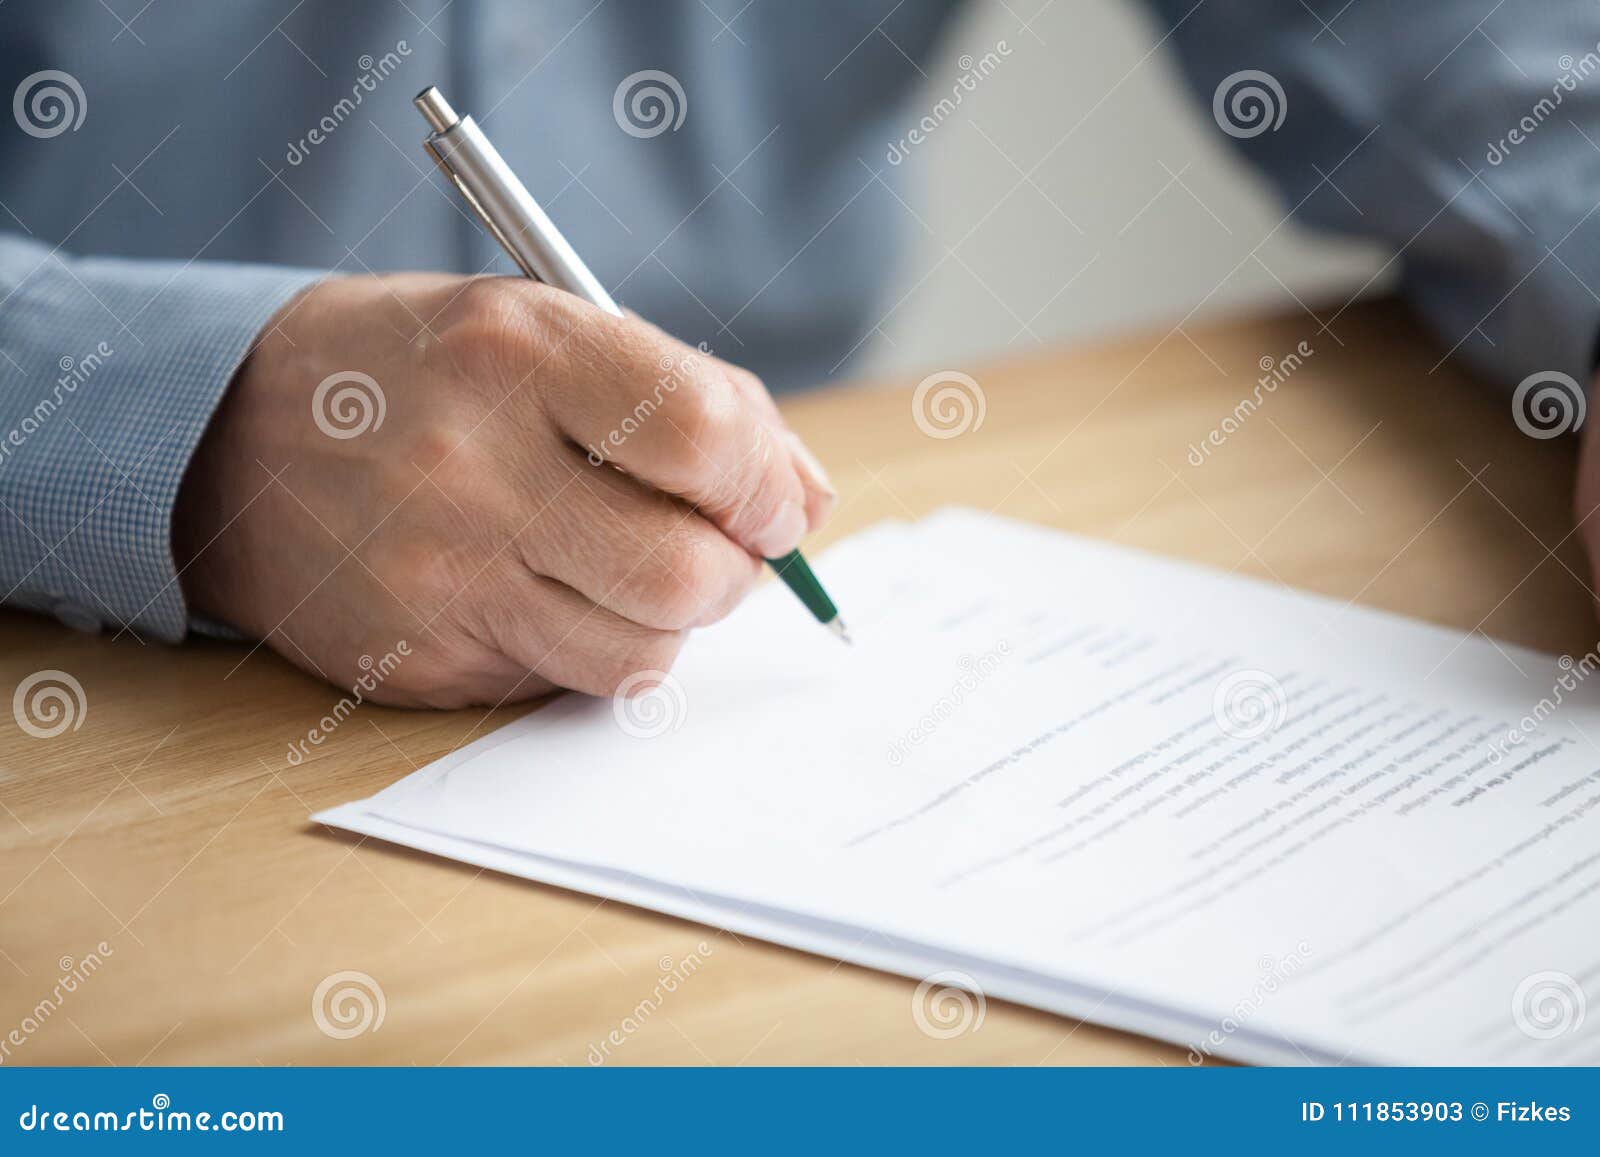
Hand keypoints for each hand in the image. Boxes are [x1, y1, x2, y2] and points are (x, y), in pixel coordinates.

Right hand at [173, 274, 835, 707]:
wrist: (225, 437)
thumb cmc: (419, 371)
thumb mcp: (540, 329)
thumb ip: (684, 400)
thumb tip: (805, 502)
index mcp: (517, 350)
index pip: (705, 437)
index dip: (768, 484)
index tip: (771, 501)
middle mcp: (474, 466)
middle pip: (689, 573)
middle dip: (737, 573)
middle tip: (719, 548)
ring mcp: (440, 576)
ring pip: (642, 654)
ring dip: (671, 621)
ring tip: (631, 568)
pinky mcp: (420, 659)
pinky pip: (567, 684)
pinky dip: (592, 649)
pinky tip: (549, 595)